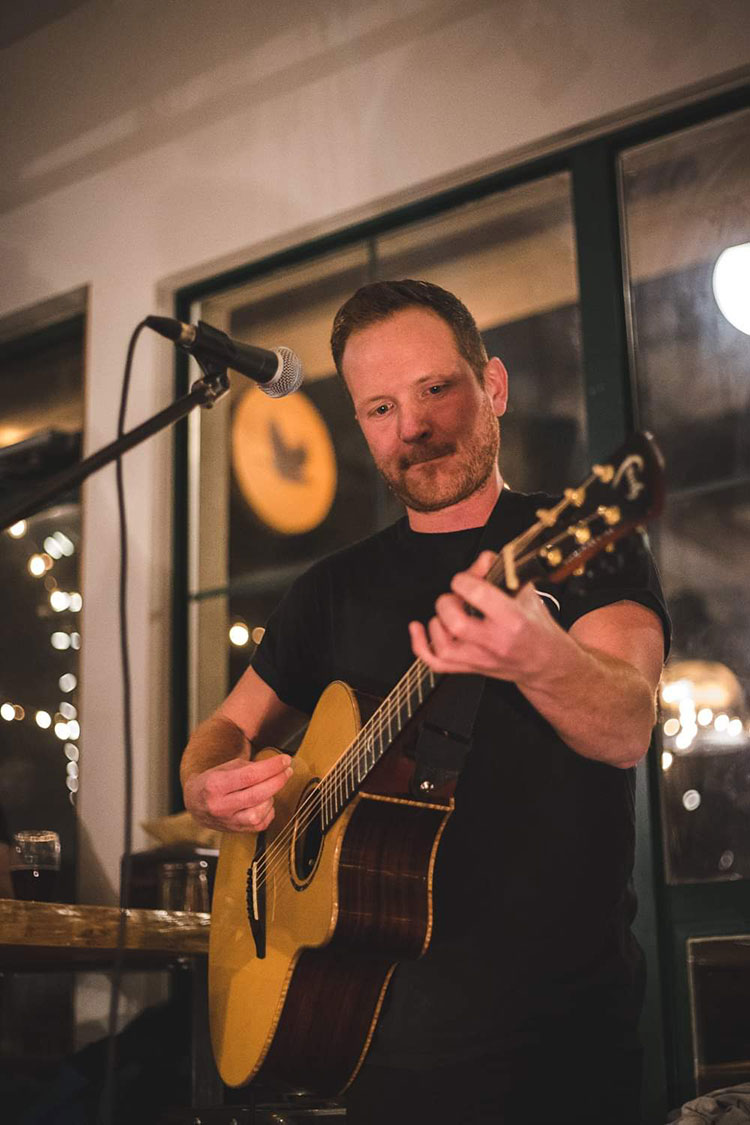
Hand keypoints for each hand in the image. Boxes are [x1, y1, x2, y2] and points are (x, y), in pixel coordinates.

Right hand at [184, 753, 292, 832]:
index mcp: (215, 785)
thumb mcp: (225, 768)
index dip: (271, 767)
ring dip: (270, 798)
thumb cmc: (212, 782)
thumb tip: (275, 767)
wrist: (194, 803)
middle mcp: (220, 806)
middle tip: (288, 771)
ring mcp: (227, 821)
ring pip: (259, 813)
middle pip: (257, 795)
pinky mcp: (236, 831)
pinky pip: (260, 824)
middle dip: (278, 781)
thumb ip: (249, 767)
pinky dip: (268, 811)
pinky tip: (265, 802)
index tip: (285, 760)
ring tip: (268, 788)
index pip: (249, 776)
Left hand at [408, 550, 561, 685]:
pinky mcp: (471, 669)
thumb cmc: (537, 628)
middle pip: (457, 624)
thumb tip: (482, 558)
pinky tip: (418, 628)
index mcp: (513, 619)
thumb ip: (503, 573)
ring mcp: (481, 659)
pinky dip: (420, 645)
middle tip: (456, 597)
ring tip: (448, 612)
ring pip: (444, 647)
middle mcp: (496, 642)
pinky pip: (436, 663)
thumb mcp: (526, 594)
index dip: (465, 579)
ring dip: (436, 622)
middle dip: (448, 602)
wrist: (547, 665)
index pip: (479, 595)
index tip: (466, 578)